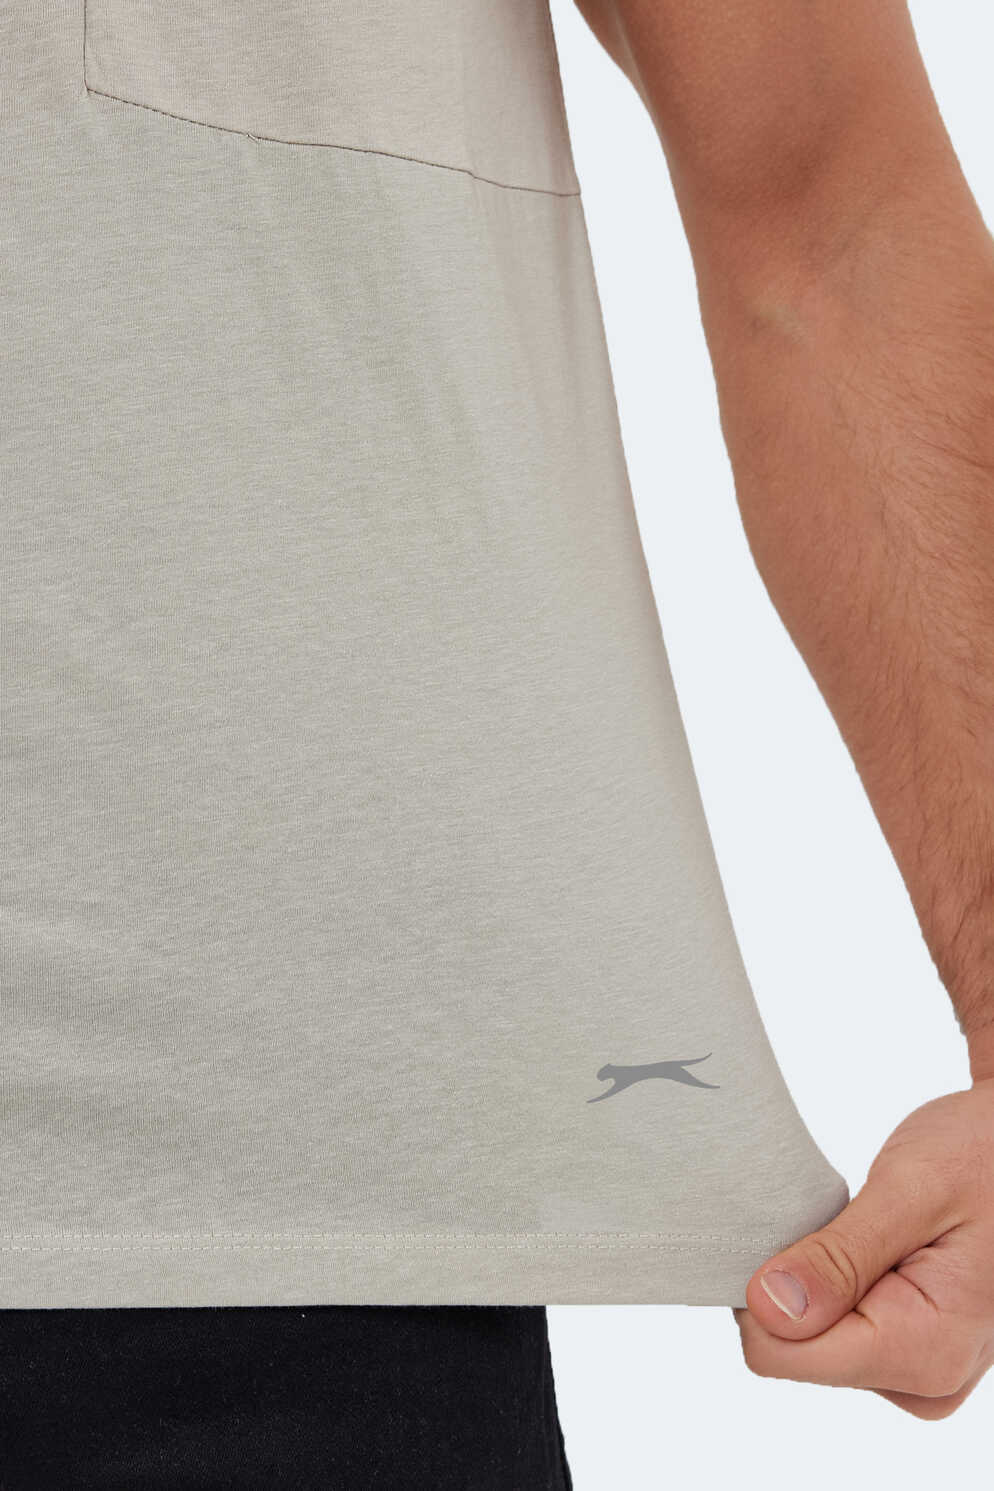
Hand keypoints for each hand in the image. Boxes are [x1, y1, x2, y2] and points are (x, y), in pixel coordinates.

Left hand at [733, 1078, 993, 1416]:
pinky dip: (840, 1284)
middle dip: (803, 1281)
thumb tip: (766, 1308)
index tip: (798, 1229)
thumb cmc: (984, 1154)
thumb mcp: (913, 1189)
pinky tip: (875, 1247)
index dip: (766, 1287)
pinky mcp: (915, 1350)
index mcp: (927, 1350)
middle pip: (795, 1350)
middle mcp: (929, 1380)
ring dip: (824, 1279)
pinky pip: (840, 1329)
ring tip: (875, 1229)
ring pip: (813, 1339)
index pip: (782, 1354)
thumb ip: (840, 1256)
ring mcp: (924, 1370)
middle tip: (852, 1221)